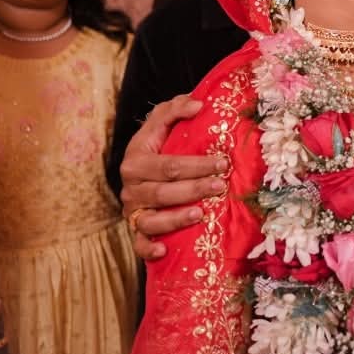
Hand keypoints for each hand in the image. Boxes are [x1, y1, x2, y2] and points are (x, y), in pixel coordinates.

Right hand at [118, 95, 226, 259]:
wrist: (139, 166)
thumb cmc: (156, 143)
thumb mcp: (161, 121)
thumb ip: (175, 108)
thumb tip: (198, 104)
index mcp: (136, 159)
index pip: (167, 164)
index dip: (196, 164)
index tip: (222, 162)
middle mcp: (131, 187)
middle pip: (163, 192)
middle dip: (194, 188)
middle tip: (220, 185)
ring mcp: (133, 211)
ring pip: (152, 219)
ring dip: (176, 218)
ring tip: (201, 213)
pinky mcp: (135, 230)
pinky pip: (139, 243)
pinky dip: (149, 248)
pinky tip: (164, 250)